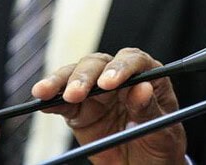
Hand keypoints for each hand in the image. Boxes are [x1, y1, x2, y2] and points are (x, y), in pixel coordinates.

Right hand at [32, 49, 186, 164]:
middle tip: (78, 92)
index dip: (122, 67)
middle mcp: (121, 79)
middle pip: (100, 64)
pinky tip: (42, 101)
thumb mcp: (163, 132)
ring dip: (62, 81)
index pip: (134, 61)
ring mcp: (98, 94)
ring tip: (48, 92)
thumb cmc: (161, 144)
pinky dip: (51, 101)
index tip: (111, 82)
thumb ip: (150, 110)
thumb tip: (142, 88)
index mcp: (148, 77)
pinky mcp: (80, 111)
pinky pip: (63, 102)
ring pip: (76, 75)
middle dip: (86, 75)